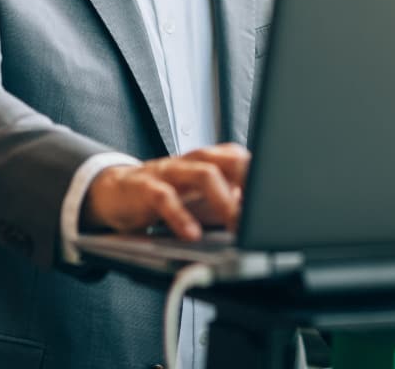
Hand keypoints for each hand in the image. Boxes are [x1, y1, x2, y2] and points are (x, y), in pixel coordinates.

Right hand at [82, 143, 250, 240]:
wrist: (115, 192)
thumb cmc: (166, 196)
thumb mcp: (201, 202)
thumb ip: (230, 205)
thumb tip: (263, 220)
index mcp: (210, 161)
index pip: (244, 160)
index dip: (262, 177)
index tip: (278, 202)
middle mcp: (192, 161)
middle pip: (229, 160)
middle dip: (250, 182)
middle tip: (263, 212)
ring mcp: (169, 171)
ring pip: (202, 173)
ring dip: (223, 199)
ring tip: (235, 224)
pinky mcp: (145, 187)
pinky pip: (165, 197)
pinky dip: (180, 216)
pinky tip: (192, 234)